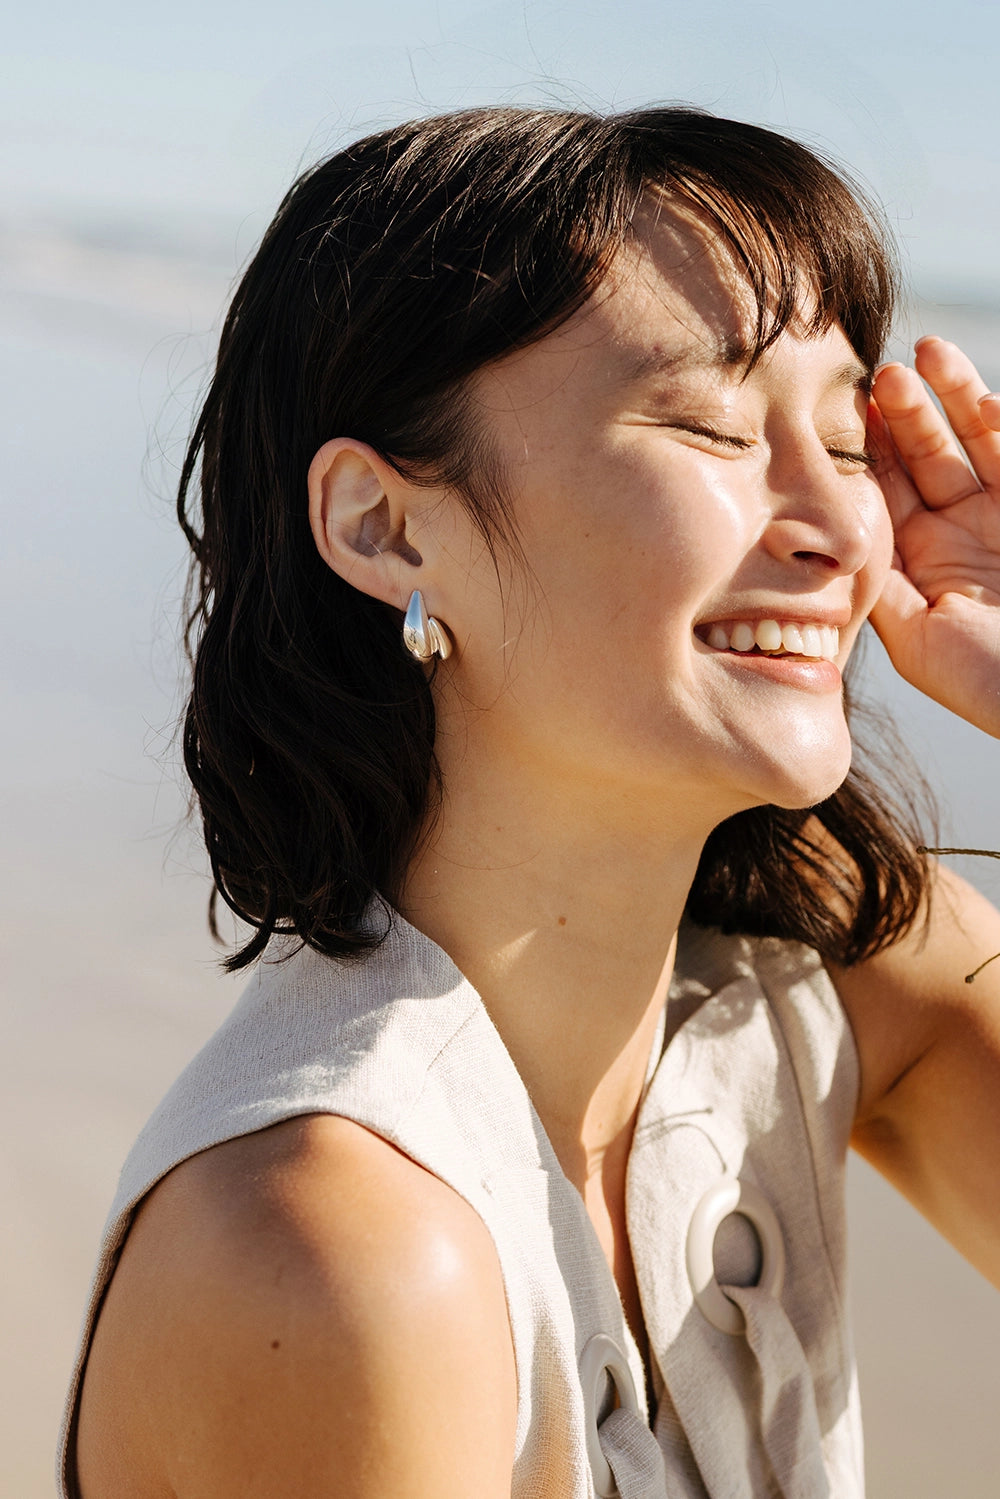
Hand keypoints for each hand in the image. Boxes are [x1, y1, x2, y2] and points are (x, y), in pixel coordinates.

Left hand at [869, 337, 999, 736]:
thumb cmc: (986, 681)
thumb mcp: (916, 639)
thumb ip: (879, 588)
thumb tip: (832, 543)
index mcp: (919, 559)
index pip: (885, 490)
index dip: (867, 449)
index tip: (839, 409)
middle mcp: (960, 530)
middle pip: (927, 454)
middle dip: (906, 411)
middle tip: (880, 374)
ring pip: (976, 440)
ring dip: (954, 396)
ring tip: (928, 353)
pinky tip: (988, 401)